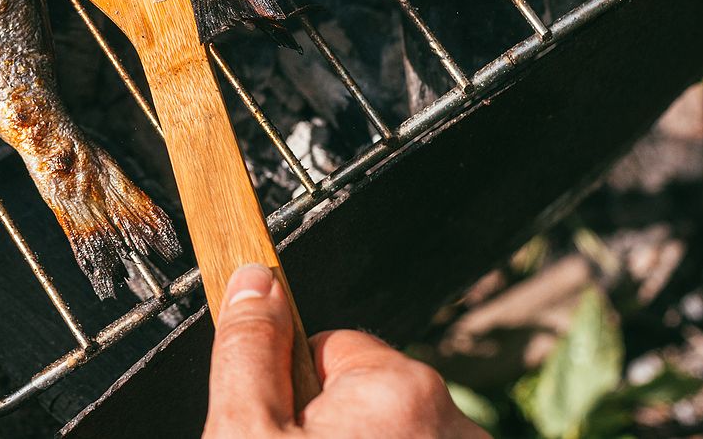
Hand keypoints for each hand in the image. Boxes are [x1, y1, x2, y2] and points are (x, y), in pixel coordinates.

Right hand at [205, 265, 485, 438]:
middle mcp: (456, 421)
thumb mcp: (246, 433)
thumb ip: (249, 351)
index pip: (332, 347)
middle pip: (369, 397)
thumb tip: (254, 279)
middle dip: (333, 428)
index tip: (279, 429)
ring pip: (397, 436)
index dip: (293, 391)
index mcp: (398, 387)